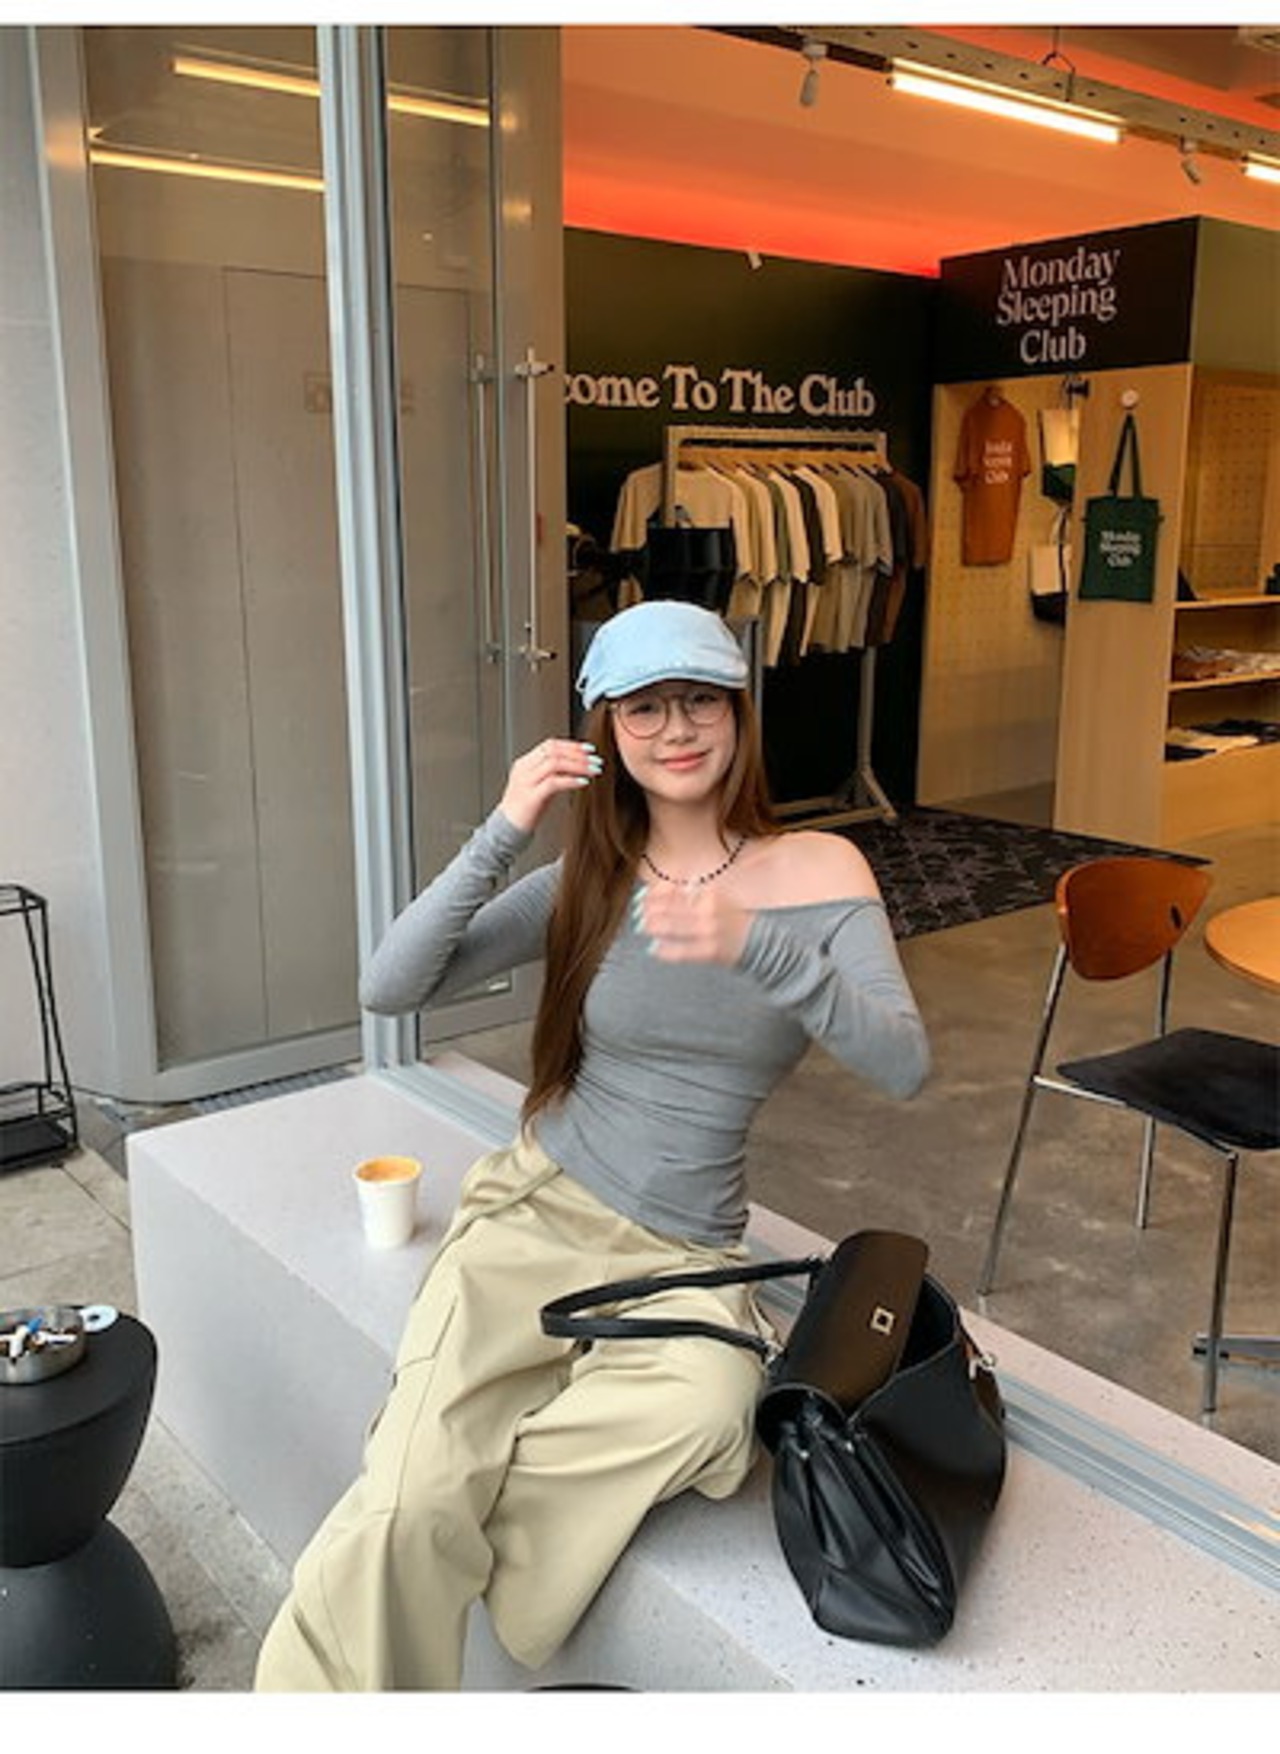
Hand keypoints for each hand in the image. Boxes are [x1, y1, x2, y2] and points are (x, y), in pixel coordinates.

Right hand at [499, 738, 602, 833]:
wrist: (506, 829)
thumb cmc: (525, 809)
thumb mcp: (539, 785)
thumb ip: (553, 773)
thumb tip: (577, 765)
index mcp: (524, 763)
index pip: (549, 745)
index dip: (571, 745)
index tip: (589, 749)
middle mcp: (524, 770)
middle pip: (553, 751)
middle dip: (577, 753)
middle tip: (596, 759)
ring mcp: (526, 783)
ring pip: (554, 763)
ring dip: (578, 765)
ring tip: (594, 770)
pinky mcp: (530, 798)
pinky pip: (553, 783)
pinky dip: (571, 781)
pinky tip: (583, 782)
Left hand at [633, 881, 753, 966]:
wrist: (758, 941)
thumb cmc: (732, 920)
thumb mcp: (714, 898)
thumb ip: (689, 894)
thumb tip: (660, 891)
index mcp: (709, 893)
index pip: (673, 891)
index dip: (653, 894)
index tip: (643, 897)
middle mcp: (707, 910)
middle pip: (667, 908)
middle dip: (648, 911)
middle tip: (639, 913)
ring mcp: (708, 931)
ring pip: (669, 927)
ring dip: (651, 927)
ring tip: (644, 928)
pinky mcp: (708, 951)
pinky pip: (679, 951)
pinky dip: (663, 950)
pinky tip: (655, 949)